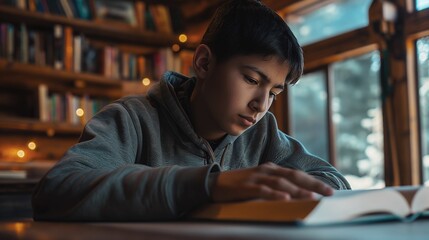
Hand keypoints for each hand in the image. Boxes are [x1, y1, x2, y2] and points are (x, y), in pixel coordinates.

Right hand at [211, 162, 332, 201]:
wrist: (213, 182)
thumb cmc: (239, 185)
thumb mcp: (259, 182)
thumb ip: (275, 184)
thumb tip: (294, 194)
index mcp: (271, 169)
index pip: (296, 174)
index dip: (313, 181)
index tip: (328, 190)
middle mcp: (266, 170)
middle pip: (293, 176)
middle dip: (313, 184)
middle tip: (329, 193)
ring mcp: (256, 178)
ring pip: (281, 183)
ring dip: (298, 190)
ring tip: (313, 197)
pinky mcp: (246, 187)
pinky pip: (263, 191)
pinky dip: (275, 194)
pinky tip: (285, 199)